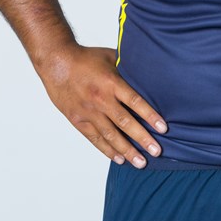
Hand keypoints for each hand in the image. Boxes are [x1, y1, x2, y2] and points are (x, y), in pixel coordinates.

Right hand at [38, 44, 167, 167]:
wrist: (57, 63)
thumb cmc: (86, 58)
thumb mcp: (110, 57)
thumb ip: (128, 68)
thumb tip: (148, 71)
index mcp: (111, 82)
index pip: (135, 102)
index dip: (150, 116)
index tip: (163, 128)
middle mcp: (100, 99)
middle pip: (125, 122)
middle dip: (142, 139)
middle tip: (157, 151)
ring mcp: (88, 112)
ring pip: (110, 135)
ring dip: (126, 150)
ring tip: (141, 163)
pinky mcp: (78, 120)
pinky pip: (95, 138)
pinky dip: (107, 150)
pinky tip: (119, 159)